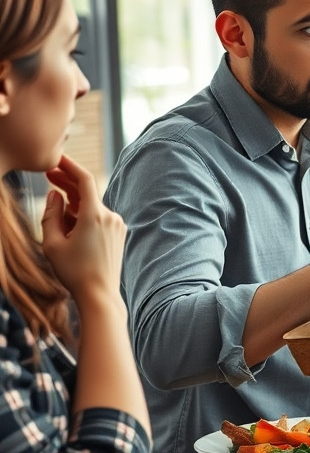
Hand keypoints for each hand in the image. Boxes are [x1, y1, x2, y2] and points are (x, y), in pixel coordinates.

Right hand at [39, 155, 125, 303]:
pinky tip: (68, 223)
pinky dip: (82, 215)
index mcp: (95, 215)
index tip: (56, 158)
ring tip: (54, 201)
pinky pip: (98, 218)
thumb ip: (51, 215)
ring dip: (73, 202)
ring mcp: (117, 225)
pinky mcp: (118, 234)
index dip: (69, 165)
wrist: (100, 294)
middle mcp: (110, 216)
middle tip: (49, 173)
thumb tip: (55, 195)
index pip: (84, 179)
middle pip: (87, 191)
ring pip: (91, 206)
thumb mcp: (52, 242)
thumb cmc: (74, 271)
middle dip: (68, 181)